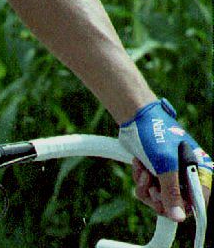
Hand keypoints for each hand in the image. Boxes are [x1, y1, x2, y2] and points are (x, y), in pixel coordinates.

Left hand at [118, 98, 211, 220]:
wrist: (135, 117)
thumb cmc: (155, 135)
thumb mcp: (165, 164)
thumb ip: (171, 191)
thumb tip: (178, 217)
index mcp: (199, 171)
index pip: (199, 202)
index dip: (182, 208)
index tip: (166, 207)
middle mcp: (187, 174)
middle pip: (175, 203)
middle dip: (158, 196)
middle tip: (150, 186)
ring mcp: (170, 173)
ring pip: (158, 197)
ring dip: (146, 186)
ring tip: (143, 171)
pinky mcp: (155, 171)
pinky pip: (148, 187)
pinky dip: (140, 179)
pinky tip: (139, 166)